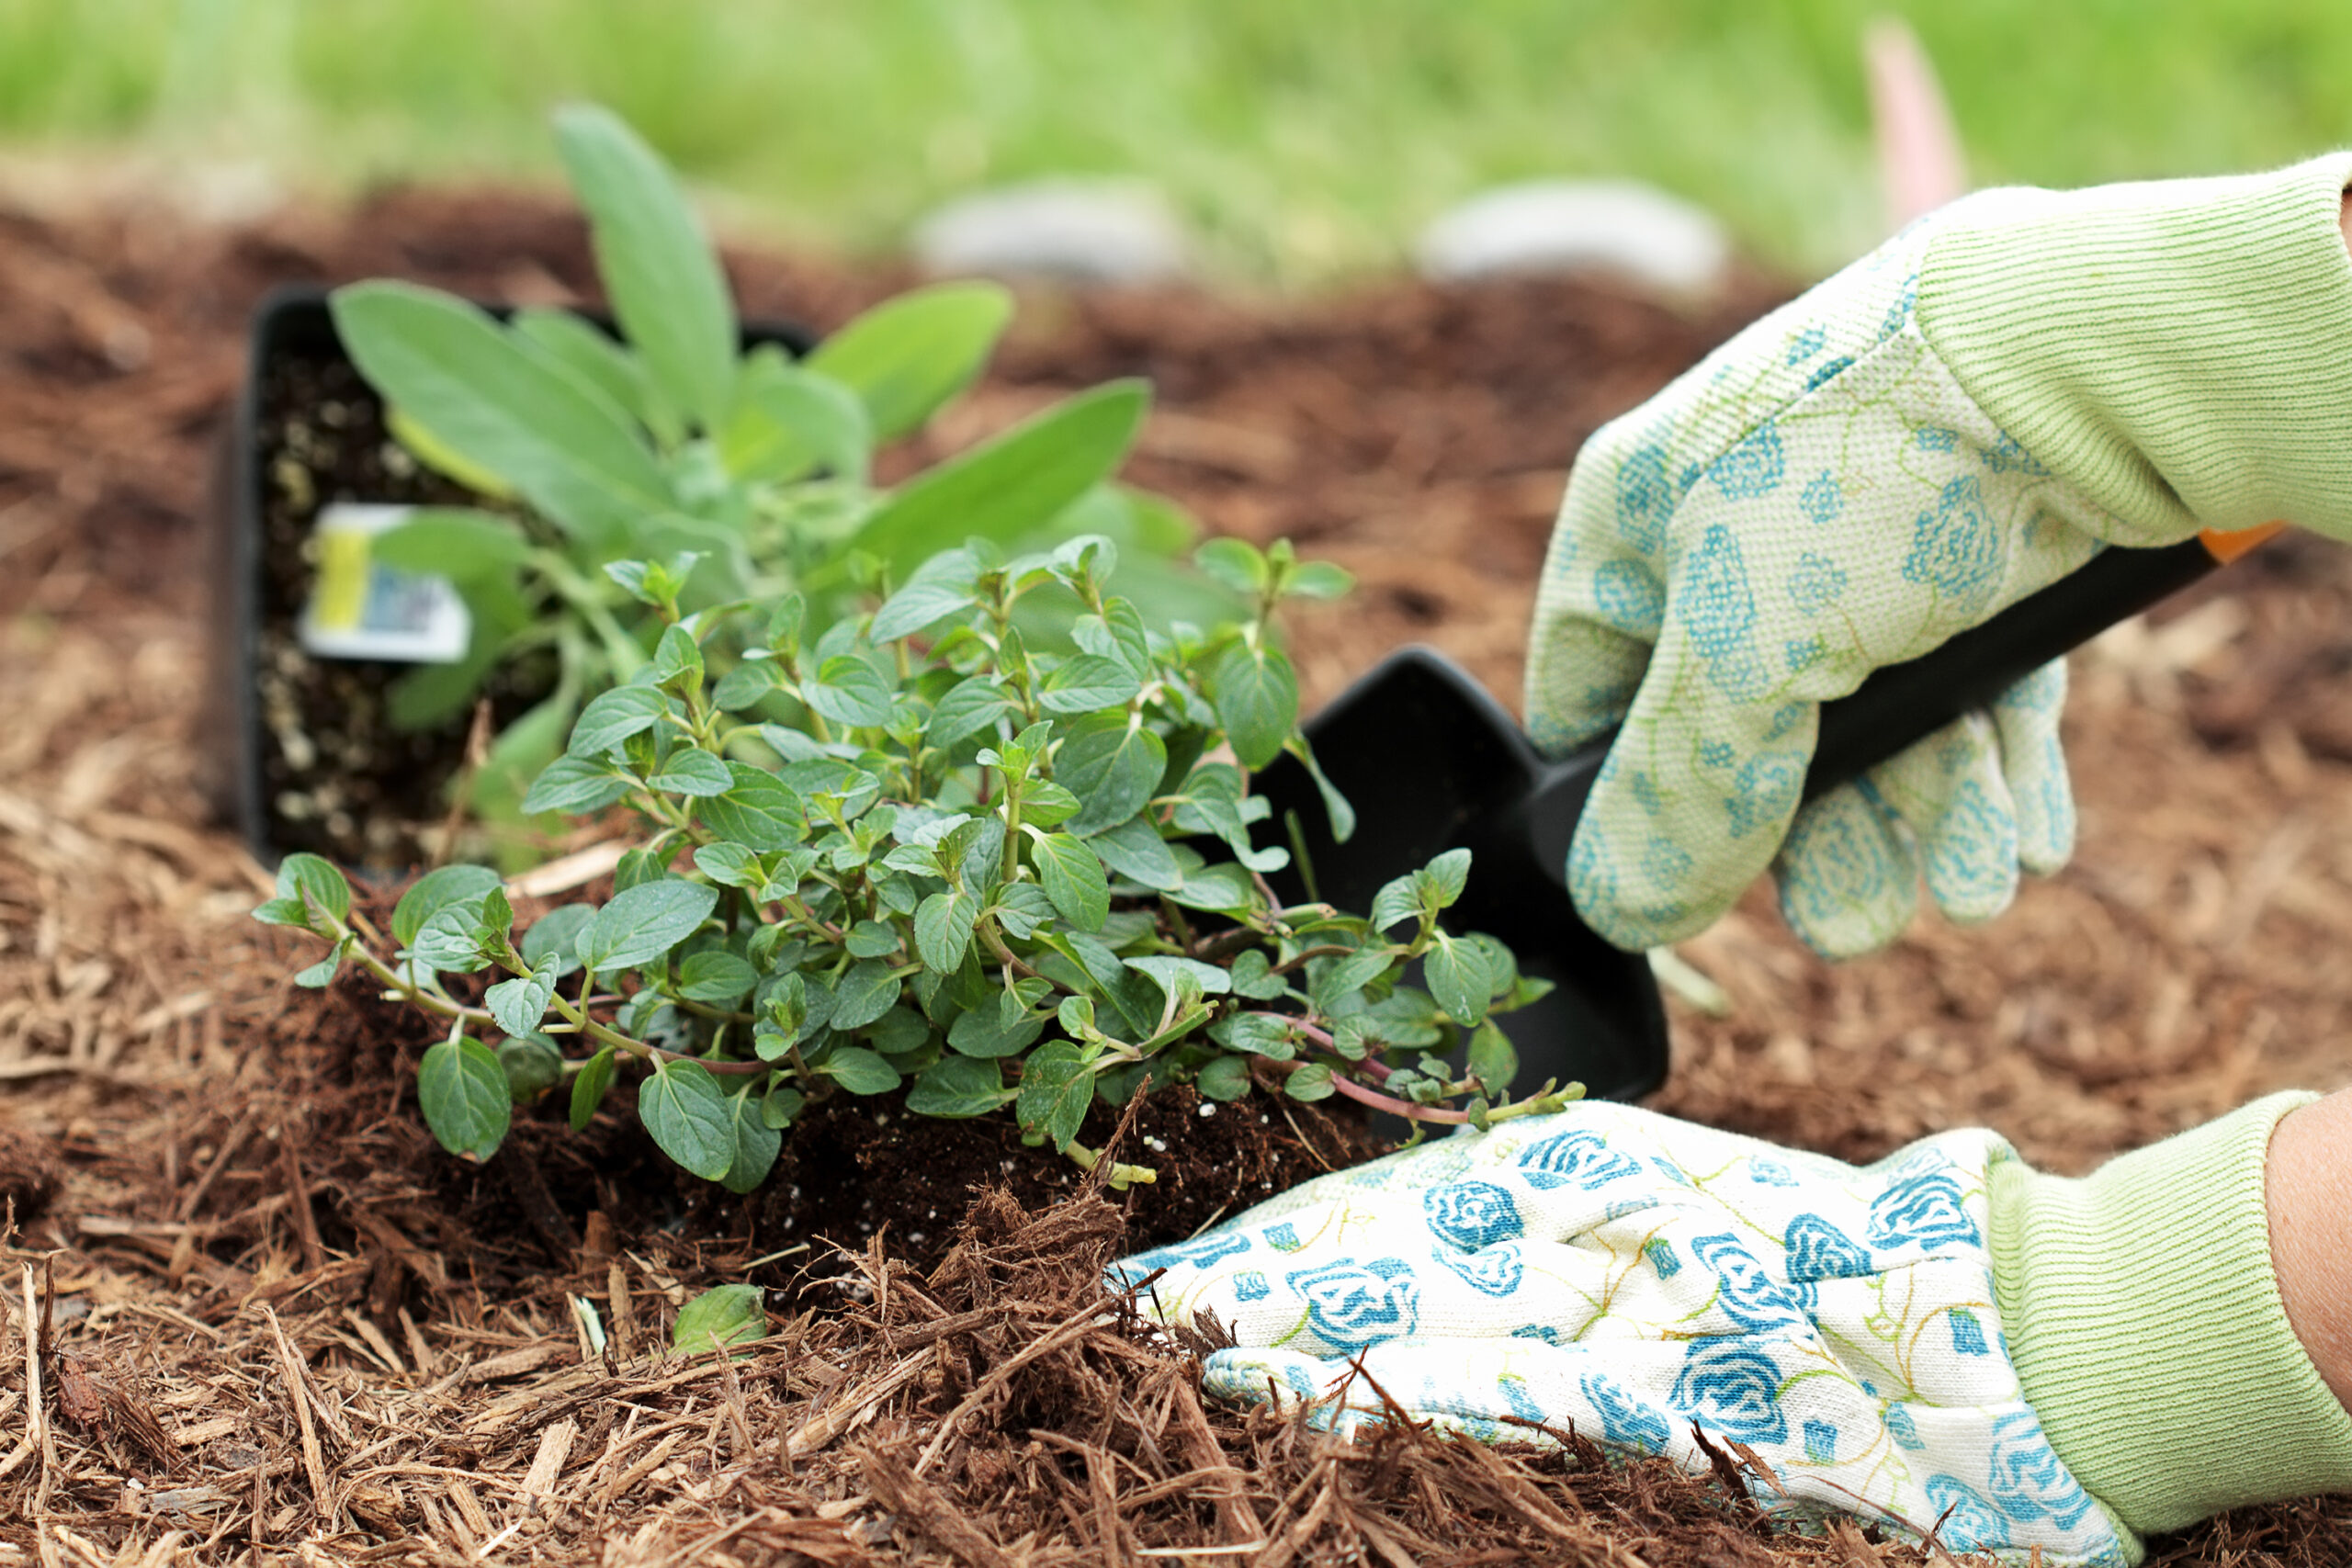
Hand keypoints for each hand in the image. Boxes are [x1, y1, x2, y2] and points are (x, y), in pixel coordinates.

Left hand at [1116, 1102, 2131, 1565]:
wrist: (1996, 1319)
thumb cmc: (1828, 1266)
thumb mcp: (1673, 1204)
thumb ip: (1556, 1218)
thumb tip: (1419, 1254)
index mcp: (1582, 1161)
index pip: (1391, 1195)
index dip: (1277, 1230)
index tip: (1181, 1260)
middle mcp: (1584, 1211)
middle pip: (1381, 1242)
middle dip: (1254, 1274)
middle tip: (1136, 1301)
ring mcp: (1621, 1295)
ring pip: (1423, 1305)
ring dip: (1295, 1332)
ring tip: (1186, 1348)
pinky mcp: (1663, 1382)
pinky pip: (1516, 1389)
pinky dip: (1408, 1393)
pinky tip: (1318, 1405)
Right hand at [1529, 206, 2094, 957]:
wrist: (2086, 357)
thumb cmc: (1862, 475)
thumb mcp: (1740, 655)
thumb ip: (1678, 790)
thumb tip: (1621, 907)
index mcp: (1636, 524)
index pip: (1591, 698)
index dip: (1629, 805)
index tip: (1690, 889)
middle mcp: (1739, 532)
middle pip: (1752, 732)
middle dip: (1816, 841)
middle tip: (1861, 927)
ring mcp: (1865, 540)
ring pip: (1873, 719)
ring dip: (1919, 820)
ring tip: (1969, 891)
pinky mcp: (1982, 553)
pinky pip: (1967, 686)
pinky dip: (1988, 768)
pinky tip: (2019, 839)